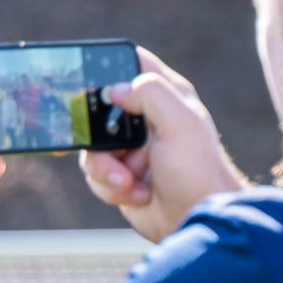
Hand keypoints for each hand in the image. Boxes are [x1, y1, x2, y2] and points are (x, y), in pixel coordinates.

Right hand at [79, 47, 248, 242]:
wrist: (195, 218)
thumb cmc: (197, 171)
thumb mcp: (180, 123)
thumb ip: (151, 94)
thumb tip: (115, 89)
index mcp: (166, 96)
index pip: (133, 63)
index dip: (108, 65)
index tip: (85, 77)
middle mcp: (147, 120)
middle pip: (98, 110)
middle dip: (95, 134)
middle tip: (99, 145)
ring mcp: (132, 149)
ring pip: (92, 148)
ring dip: (105, 169)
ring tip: (127, 182)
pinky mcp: (121, 175)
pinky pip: (95, 175)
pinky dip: (111, 188)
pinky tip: (138, 195)